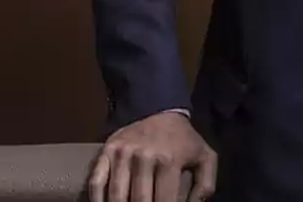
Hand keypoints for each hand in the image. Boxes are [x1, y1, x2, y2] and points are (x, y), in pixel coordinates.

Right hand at [88, 111, 217, 201]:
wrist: (160, 110)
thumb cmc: (184, 140)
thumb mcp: (205, 158)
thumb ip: (205, 186)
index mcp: (170, 160)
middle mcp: (144, 157)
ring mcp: (122, 154)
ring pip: (116, 197)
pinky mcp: (107, 151)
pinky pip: (96, 183)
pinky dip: (97, 201)